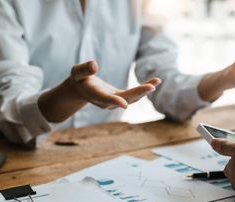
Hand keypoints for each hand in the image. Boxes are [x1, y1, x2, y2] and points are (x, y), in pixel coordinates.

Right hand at [39, 60, 160, 122]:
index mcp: (95, 95)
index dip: (114, 102)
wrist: (81, 90)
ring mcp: (115, 103)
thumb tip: (94, 65)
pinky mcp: (121, 99)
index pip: (105, 99)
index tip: (124, 104)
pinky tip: (155, 81)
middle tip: (152, 86)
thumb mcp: (76, 72)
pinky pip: (135, 95)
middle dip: (138, 93)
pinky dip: (144, 89)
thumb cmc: (78, 79)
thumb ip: (84, 69)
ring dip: (145, 90)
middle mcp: (107, 102)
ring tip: (157, 80)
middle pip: (125, 99)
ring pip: (132, 98)